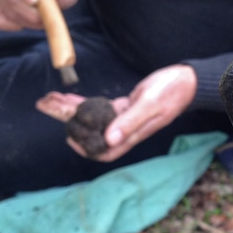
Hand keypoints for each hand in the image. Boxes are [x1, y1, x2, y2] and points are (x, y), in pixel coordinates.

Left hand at [35, 64, 197, 161]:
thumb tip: (108, 139)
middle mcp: (126, 129)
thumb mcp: (151, 104)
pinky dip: (85, 102)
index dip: (86, 149)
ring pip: (93, 119)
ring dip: (72, 110)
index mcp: (132, 134)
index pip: (105, 151)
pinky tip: (70, 96)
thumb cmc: (171, 92)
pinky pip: (101, 108)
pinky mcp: (125, 106)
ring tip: (51, 99)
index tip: (69, 137)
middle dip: (69, 123)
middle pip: (93, 133)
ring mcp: (124, 118)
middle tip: (46, 106)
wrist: (186, 81)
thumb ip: (131, 122)